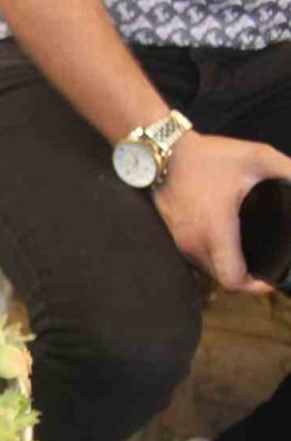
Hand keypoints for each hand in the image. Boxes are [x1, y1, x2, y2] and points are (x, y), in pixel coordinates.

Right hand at [153, 132, 290, 292]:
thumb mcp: (258, 158)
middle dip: (245, 277)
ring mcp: (180, 243)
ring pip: (208, 270)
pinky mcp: (173, 238)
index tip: (270, 279)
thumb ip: (290, 172)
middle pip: (222, 279)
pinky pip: (196, 258)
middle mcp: (194, 244)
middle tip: (265, 263)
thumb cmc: (209, 157)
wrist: (162, 154)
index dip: (255, 287)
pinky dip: (213, 257)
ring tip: (246, 251)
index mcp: (216, 231)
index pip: (233, 279)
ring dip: (227, 266)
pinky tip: (225, 239)